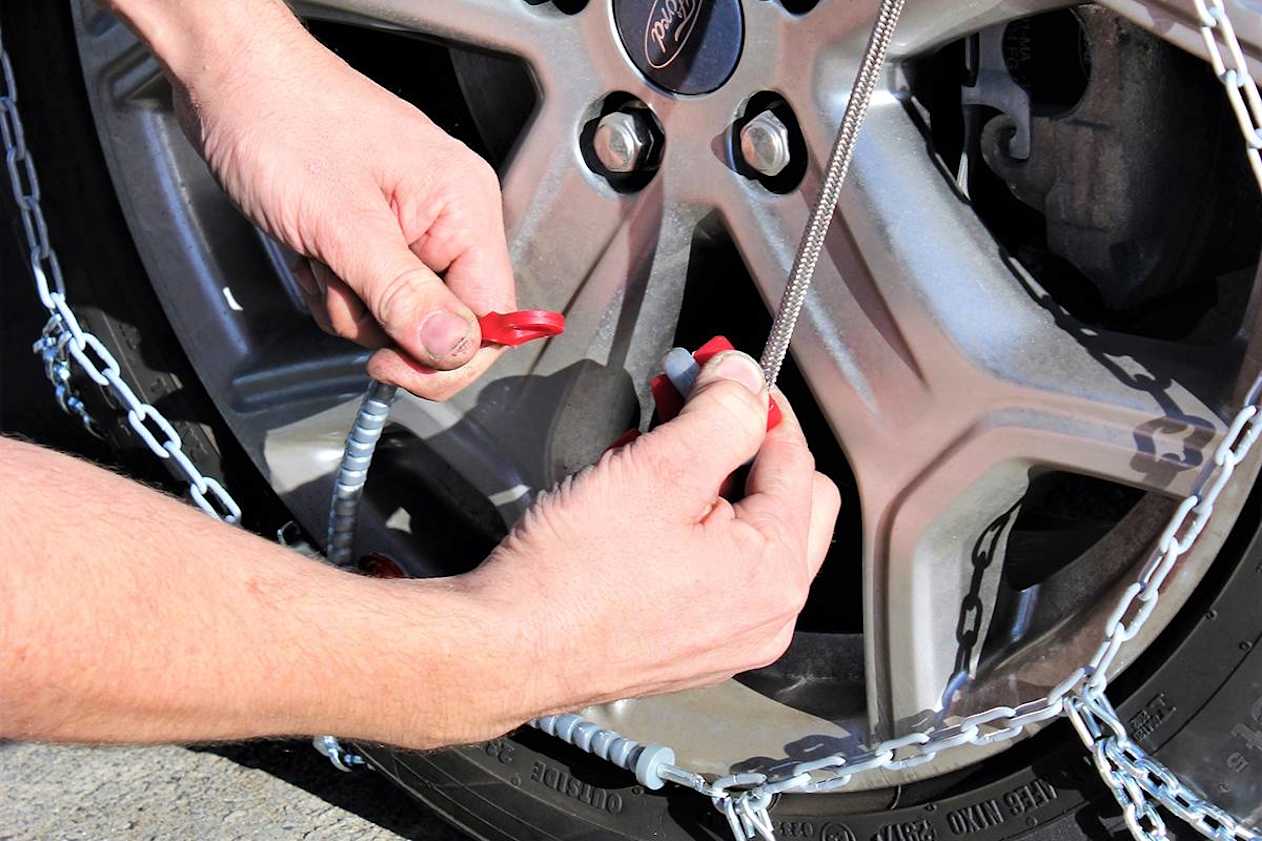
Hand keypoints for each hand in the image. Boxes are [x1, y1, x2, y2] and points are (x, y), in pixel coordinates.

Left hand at [162, 3, 513, 398]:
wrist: (228, 80)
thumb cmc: (283, 123)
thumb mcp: (342, 224)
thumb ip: (403, 295)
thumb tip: (454, 350)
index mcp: (463, 208)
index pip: (493, 317)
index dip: (449, 358)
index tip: (393, 367)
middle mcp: (449, 218)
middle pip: (445, 323)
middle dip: (383, 324)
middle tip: (340, 293)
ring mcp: (411, 227)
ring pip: (398, 316)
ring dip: (347, 306)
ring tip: (317, 257)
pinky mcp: (374, 233)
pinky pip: (368, 295)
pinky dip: (332, 288)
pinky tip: (309, 255)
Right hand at [468, 351, 840, 720]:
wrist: (510, 650)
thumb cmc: (572, 577)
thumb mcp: (657, 470)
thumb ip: (720, 415)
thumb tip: (747, 381)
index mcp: (775, 573)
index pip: (796, 459)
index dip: (756, 403)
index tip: (720, 373)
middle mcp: (767, 615)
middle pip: (785, 498)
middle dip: (741, 446)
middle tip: (690, 411)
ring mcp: (731, 636)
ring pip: (747, 534)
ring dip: (711, 484)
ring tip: (650, 460)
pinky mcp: (693, 645)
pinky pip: (716, 570)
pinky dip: (692, 528)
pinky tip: (642, 509)